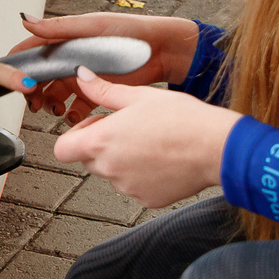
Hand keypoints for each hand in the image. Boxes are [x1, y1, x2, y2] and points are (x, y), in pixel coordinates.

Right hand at [5, 11, 197, 122]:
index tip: (11, 79)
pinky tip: (75, 116)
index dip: (19, 65)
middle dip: (33, 91)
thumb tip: (26, 20)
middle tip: (34, 103)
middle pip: (41, 78)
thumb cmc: (130, 31)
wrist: (162, 51)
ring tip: (56, 110)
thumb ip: (58, 28)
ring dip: (51, 105)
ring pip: (56, 95)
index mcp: (66, 40)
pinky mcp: (98, 92)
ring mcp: (84, 76)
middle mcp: (71, 59)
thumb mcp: (91, 26)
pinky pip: (78, 108)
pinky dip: (73, 115)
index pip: (32, 51)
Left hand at [51, 70, 238, 209]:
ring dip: (124, 160)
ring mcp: (128, 187)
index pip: (62, 148)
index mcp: (101, 142)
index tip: (96, 125)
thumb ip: (104, 91)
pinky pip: (135, 186)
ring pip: (114, 173)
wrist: (216, 147)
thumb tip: (83, 78)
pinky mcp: (146, 199)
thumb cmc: (182, 119)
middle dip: (102, 145)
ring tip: (153, 141)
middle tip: (130, 129)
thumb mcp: (139, 96)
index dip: (75, 135)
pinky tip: (164, 159)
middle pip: (89, 160)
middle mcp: (109, 169)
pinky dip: (144, 175)